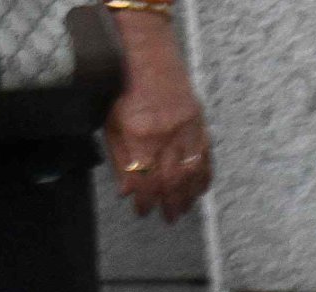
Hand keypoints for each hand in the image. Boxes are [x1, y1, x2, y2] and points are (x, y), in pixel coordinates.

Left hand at [102, 8, 214, 218]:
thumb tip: (127, 189)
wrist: (146, 50)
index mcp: (140, 133)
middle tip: (166, 218)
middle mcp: (167, 134)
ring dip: (187, 196)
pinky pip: (205, 157)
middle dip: (168, 203)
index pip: (146, 179)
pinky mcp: (198, 122)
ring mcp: (187, 128)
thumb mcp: (110, 120)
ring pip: (191, 173)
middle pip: (171, 181)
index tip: (143, 212)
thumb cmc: (121, 82)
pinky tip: (199, 190)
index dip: (145, 200)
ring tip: (182, 210)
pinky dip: (203, 177)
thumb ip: (120, 157)